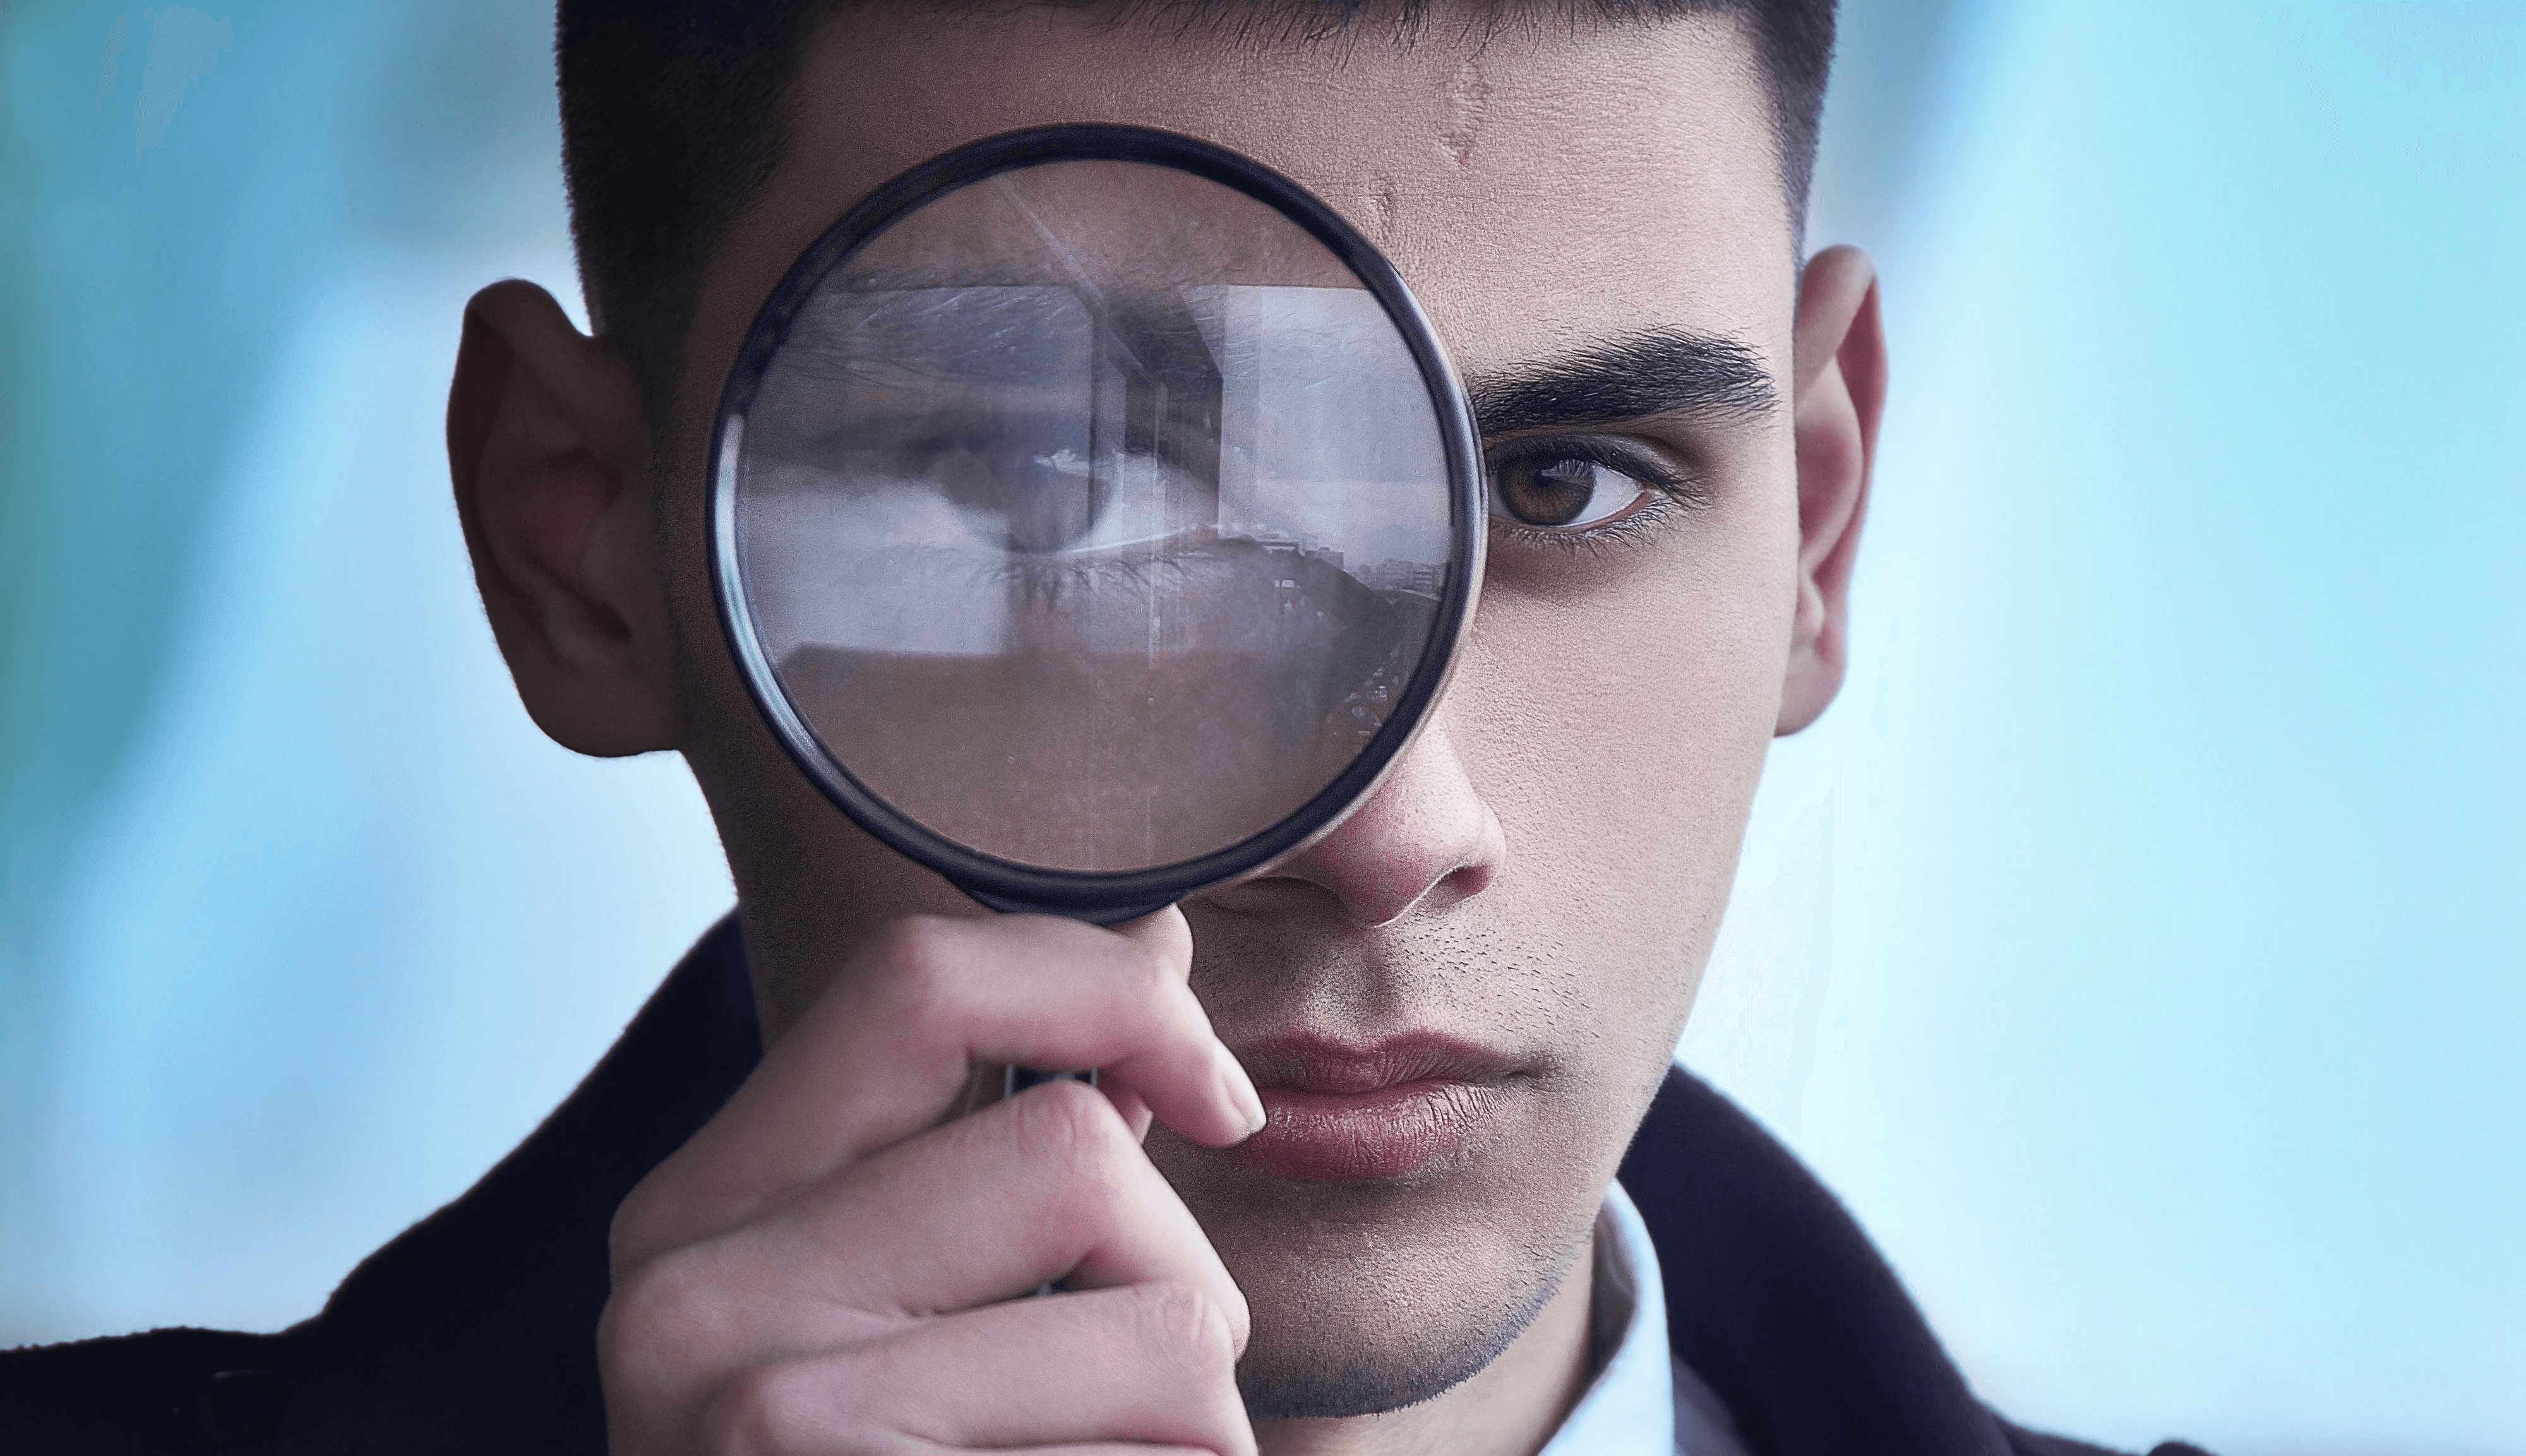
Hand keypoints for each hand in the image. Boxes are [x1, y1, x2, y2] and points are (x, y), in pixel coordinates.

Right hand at [599, 909, 1267, 1454]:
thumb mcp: (890, 1319)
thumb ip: (991, 1154)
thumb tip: (1160, 948)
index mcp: (702, 1210)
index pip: (924, 976)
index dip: (1115, 993)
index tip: (1210, 1095)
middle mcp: (690, 1297)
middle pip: (1081, 1154)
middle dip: (1177, 1280)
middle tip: (1123, 1402)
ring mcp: (768, 1424)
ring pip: (1170, 1324)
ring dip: (1201, 1429)